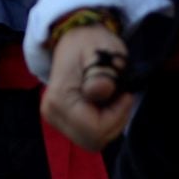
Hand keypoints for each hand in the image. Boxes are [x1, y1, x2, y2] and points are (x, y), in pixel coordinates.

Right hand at [41, 24, 133, 152]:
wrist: (75, 37)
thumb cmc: (90, 41)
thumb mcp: (101, 49)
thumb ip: (102, 71)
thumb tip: (101, 91)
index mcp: (59, 99)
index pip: (94, 130)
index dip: (116, 116)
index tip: (126, 94)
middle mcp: (52, 113)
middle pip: (93, 140)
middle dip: (114, 122)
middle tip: (122, 96)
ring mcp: (54, 119)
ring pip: (92, 140)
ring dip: (110, 124)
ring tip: (114, 98)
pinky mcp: (61, 120)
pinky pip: (89, 135)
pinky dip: (103, 124)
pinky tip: (106, 104)